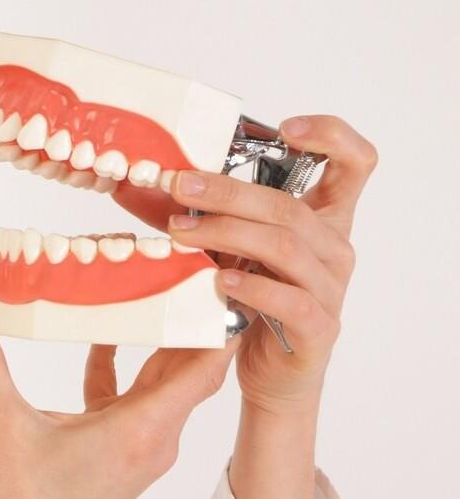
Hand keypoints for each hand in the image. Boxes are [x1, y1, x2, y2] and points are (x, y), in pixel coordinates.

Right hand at [0, 294, 243, 498]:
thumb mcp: (0, 424)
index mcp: (141, 428)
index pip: (204, 366)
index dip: (218, 321)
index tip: (218, 279)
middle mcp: (154, 435)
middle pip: (190, 365)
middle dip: (187, 316)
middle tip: (177, 268)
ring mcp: (143, 445)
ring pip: (166, 381)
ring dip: (159, 339)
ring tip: (146, 290)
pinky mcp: (125, 450)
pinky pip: (136, 397)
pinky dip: (126, 366)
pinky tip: (100, 336)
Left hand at [109, 115, 378, 416]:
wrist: (274, 370)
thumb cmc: (254, 299)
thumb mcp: (234, 248)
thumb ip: (207, 214)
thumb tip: (142, 182)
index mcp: (325, 218)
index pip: (355, 162)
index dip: (330, 135)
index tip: (287, 128)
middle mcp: (335, 247)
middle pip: (290, 206)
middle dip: (230, 191)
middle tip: (180, 186)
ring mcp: (330, 288)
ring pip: (286, 247)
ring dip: (228, 233)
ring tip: (181, 233)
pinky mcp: (318, 327)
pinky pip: (291, 301)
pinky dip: (253, 287)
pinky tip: (220, 281)